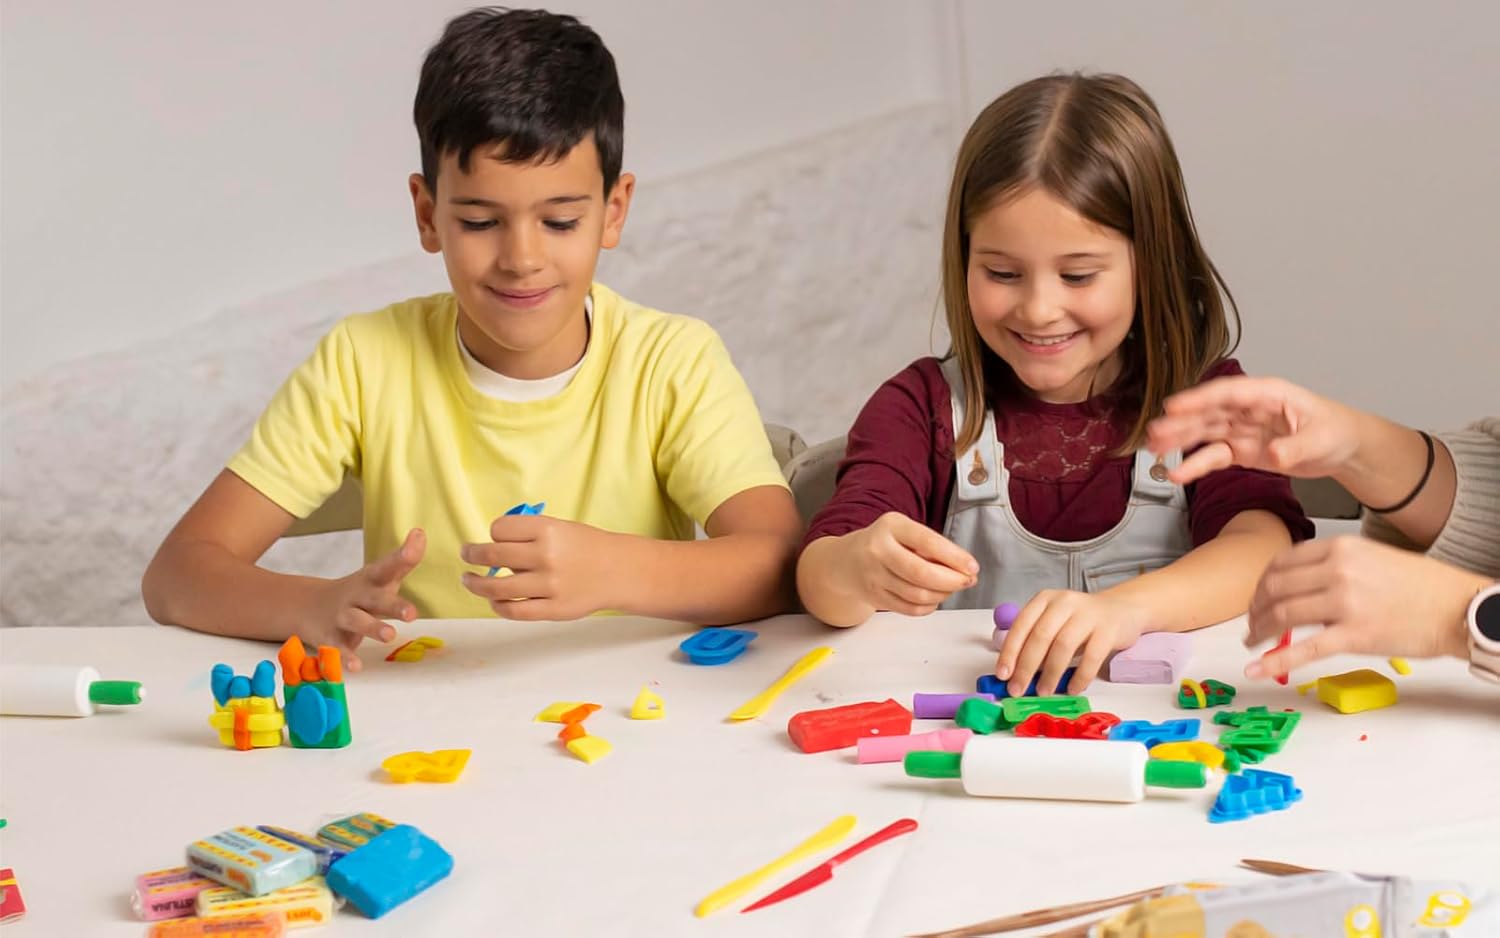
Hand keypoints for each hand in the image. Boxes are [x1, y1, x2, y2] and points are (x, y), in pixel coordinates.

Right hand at [307, 528, 423, 669]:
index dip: (403, 556)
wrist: (308, 606)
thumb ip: (402, 559)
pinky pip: (337, 650)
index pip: (387, 566)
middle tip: (413, 614)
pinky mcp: (329, 638)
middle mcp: (356, 597)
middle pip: (375, 599)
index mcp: (371, 581)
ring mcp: (341, 617)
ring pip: (356, 622)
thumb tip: (420, 532)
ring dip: (372, 628)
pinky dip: (344, 659)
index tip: (416, 544)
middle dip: (394, 605)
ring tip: (390, 635)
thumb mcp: (379, 576)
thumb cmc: (358, 592)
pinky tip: (355, 667)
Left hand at [461, 514, 619, 619]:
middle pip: (491, 555)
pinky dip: (498, 606)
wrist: (618, 570)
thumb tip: (489, 549)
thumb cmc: (584, 547)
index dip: (493, 533)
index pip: (499, 528)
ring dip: (474, 584)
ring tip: (469, 580)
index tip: (495, 537)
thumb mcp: (560, 528)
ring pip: (496, 588)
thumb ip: (528, 535)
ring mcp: (549, 585)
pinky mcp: (552, 609)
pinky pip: (513, 611)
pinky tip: (494, 601)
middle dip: (472, 554)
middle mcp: (546, 556)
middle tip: (466, 554)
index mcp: (547, 529)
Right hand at [834, 512, 978, 617]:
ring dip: (942, 595)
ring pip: (917, 595)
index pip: (928, 542)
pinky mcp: (874, 597)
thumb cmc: (884, 544)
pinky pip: (909, 609)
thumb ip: (931, 547)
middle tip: (967, 581)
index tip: (973, 567)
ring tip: (950, 588)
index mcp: (891, 526)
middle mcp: (878, 549)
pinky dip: (929, 607)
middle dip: (952, 581)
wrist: (844, 562)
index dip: (954, 557)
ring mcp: (873, 576)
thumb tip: (965, 569)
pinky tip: (934, 598)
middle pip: (922, 573)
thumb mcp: (904, 532)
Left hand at [995, 590, 1150, 695]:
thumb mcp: (1054, 622)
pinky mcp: (1108, 629)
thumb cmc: (1080, 621)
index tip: (1002, 675)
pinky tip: (1072, 689)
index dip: (1010, 652)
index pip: (1021, 626)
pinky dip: (1080, 676)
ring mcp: (1088, 614)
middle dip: (1026, 667)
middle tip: (1018, 689)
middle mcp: (1064, 602)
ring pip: (1063, 646)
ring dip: (1051, 674)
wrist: (1120, 610)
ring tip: (1044, 692)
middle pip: (1040, 636)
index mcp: (1044, 600)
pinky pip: (1092, 657)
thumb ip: (1036, 641)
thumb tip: (1015, 673)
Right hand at [1146, 376, 1362, 484]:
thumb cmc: (1334, 431)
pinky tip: (1179, 473)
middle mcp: (1249, 410)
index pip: (1228, 393)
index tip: (1175, 406)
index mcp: (1267, 395)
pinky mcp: (1241, 451)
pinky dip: (1196, 465)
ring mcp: (1242, 430)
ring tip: (1154, 449)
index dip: (1200, 398)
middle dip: (1181, 422)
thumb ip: (1295, 447)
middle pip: (1209, 412)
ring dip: (1179, 440)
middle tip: (1155, 432)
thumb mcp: (1321, 438)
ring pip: (1204, 433)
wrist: (1343, 449)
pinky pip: (1214, 457)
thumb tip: (1274, 454)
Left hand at [1245, 536, 1484, 679]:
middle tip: (1253, 623)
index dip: (1262, 583)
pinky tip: (1256, 669)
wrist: (1458, 607)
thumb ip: (1334, 566)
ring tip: (1254, 642)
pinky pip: (1304, 649)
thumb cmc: (1422, 586)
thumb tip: (1299, 585)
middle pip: (1276, 588)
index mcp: (1341, 548)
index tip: (1257, 598)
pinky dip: (1274, 660)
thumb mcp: (1372, 558)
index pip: (1281, 562)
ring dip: (1260, 630)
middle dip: (1257, 608)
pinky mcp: (1354, 635)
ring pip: (1283, 615)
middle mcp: (1338, 570)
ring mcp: (1345, 602)